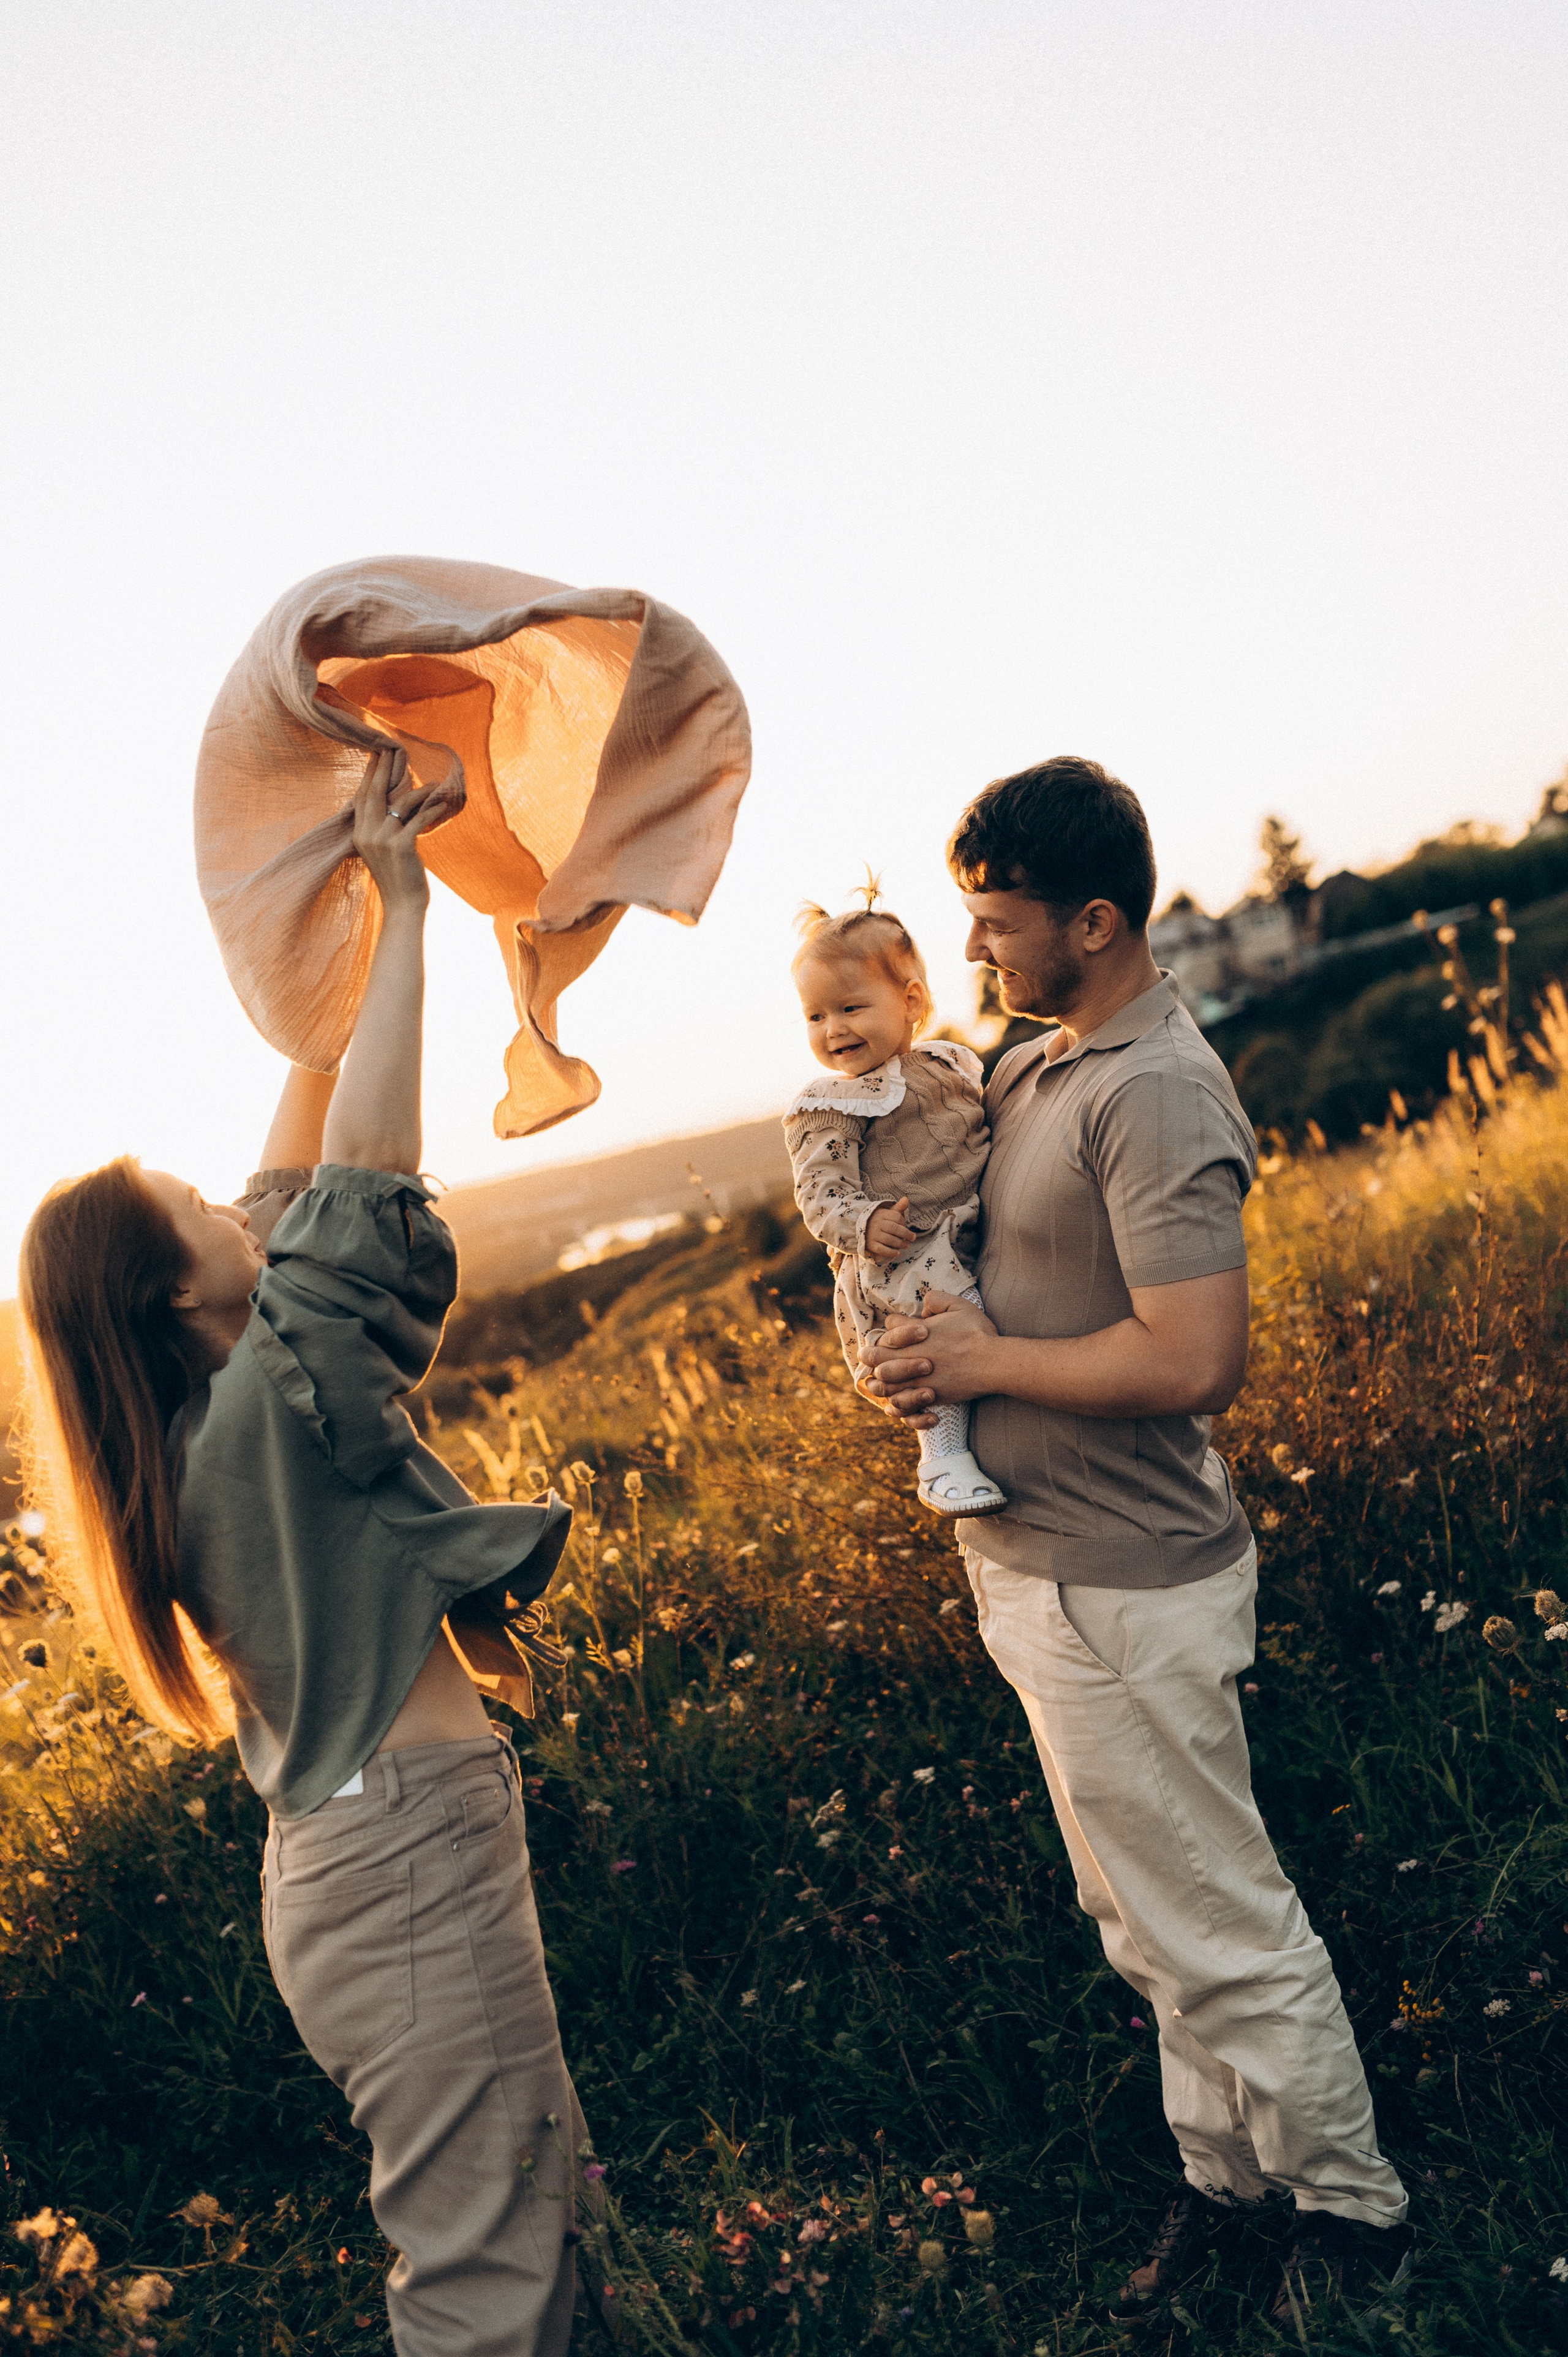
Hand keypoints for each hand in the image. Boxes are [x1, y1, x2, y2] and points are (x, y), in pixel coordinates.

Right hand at [351, 747, 442, 911]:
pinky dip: (433, 810)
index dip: (369, 775)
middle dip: (383, 769)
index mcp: (359, 834)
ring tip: (435, 784)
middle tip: (391, 749)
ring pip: (401, 804)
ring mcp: (383, 840)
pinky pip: (419, 819)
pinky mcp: (402, 846)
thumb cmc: (397, 878)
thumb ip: (382, 827)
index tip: (376, 755)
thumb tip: (396, 802)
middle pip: (375, 793)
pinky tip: (443, 803)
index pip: (362, 797)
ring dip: (419, 791)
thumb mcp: (382, 850)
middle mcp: (367, 834)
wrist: (402, 906)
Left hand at [859, 1289, 999, 1417]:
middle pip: (876, 1354)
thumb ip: (937, 1299)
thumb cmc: (977, 1333)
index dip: (891, 1326)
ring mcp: (917, 1377)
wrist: (992, 1363)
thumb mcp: (959, 1305)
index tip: (896, 1327)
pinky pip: (899, 1402)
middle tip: (866, 1354)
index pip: (890, 1325)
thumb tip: (923, 1307)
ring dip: (877, 1379)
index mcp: (916, 1332)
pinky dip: (892, 1401)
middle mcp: (911, 1354)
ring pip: (883, 1381)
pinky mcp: (926, 1395)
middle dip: (869, 1353)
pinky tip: (892, 1399)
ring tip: (874, 1379)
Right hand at [863, 1197, 916, 1261]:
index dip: (903, 1222)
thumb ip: (898, 1207)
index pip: (896, 1217)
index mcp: (881, 1214)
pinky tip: (898, 1253)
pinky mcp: (871, 1245)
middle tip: (913, 1238)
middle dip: (906, 1234)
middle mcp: (877, 1224)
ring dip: (900, 1244)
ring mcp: (873, 1235)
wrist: (860, 1228)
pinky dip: (891, 1252)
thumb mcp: (887, 1212)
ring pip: (889, 1240)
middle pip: (894, 1228)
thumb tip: (906, 1199)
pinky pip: (882, 1249)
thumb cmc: (879, 1220)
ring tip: (906, 1245)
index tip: (905, 1226)